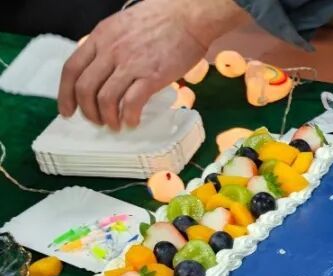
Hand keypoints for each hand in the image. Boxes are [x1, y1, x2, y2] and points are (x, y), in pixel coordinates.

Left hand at [58, 0, 245, 128]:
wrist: (189, 16)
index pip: (72, 69)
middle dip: (87, 111)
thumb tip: (106, 70)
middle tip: (96, 121)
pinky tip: (133, 122)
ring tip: (115, 125)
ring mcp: (130, 64)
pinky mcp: (151, 76)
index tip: (67, 109)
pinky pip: (131, 103)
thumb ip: (110, 45)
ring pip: (105, 99)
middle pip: (85, 88)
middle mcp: (110, 51)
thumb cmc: (162, 19)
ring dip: (107, 118)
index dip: (65, 94)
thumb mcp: (123, 25)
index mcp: (101, 37)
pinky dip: (129, 117)